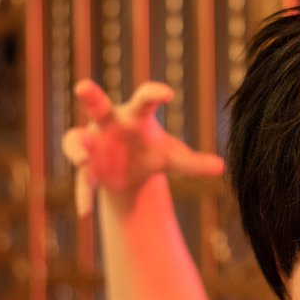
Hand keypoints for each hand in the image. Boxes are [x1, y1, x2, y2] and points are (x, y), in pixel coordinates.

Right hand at [62, 80, 223, 215]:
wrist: (129, 172)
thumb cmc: (152, 153)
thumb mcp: (173, 157)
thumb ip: (194, 163)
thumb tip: (222, 168)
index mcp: (135, 115)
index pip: (144, 100)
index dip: (154, 93)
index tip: (169, 94)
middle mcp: (109, 124)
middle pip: (97, 105)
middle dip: (90, 95)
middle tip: (83, 87)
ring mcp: (93, 144)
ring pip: (77, 140)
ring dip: (78, 147)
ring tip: (84, 157)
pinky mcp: (88, 169)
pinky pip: (83, 180)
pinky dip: (85, 195)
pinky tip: (86, 213)